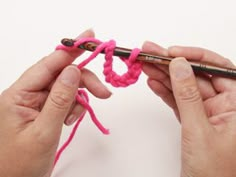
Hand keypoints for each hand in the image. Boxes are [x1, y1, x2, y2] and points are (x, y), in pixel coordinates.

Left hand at [0, 29, 110, 176]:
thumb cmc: (20, 164)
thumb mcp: (43, 132)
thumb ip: (59, 100)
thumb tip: (73, 71)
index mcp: (19, 94)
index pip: (48, 64)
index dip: (70, 49)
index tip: (89, 37)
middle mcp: (29, 94)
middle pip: (62, 75)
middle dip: (83, 81)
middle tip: (104, 92)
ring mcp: (39, 102)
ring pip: (67, 87)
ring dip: (79, 97)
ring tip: (76, 116)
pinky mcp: (48, 110)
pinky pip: (67, 100)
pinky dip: (75, 107)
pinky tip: (70, 119)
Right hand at [142, 42, 235, 176]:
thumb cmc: (213, 173)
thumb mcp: (199, 130)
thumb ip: (188, 96)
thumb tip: (179, 66)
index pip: (218, 69)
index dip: (194, 57)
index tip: (172, 52)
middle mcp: (225, 106)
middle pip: (195, 76)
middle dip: (171, 64)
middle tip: (150, 52)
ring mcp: (207, 113)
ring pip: (184, 88)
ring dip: (164, 76)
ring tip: (145, 64)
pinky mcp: (193, 121)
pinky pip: (178, 101)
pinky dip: (165, 92)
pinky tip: (153, 82)